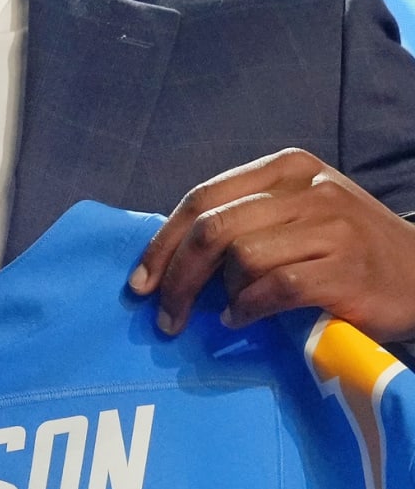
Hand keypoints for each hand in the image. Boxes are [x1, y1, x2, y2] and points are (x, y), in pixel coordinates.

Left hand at [128, 148, 414, 342]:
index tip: (142, 281)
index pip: (202, 198)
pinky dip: (250, 309)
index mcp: (283, 168)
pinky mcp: (346, 268)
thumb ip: (244, 221)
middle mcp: (306, 188)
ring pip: (240, 257)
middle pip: (211, 229)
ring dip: (220, 296)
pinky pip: (275, 288)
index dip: (163, 242)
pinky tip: (245, 320)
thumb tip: (171, 258)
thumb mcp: (298, 214)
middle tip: (165, 316)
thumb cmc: (347, 249)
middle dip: (177, 276)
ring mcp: (330, 225)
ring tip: (225, 314)